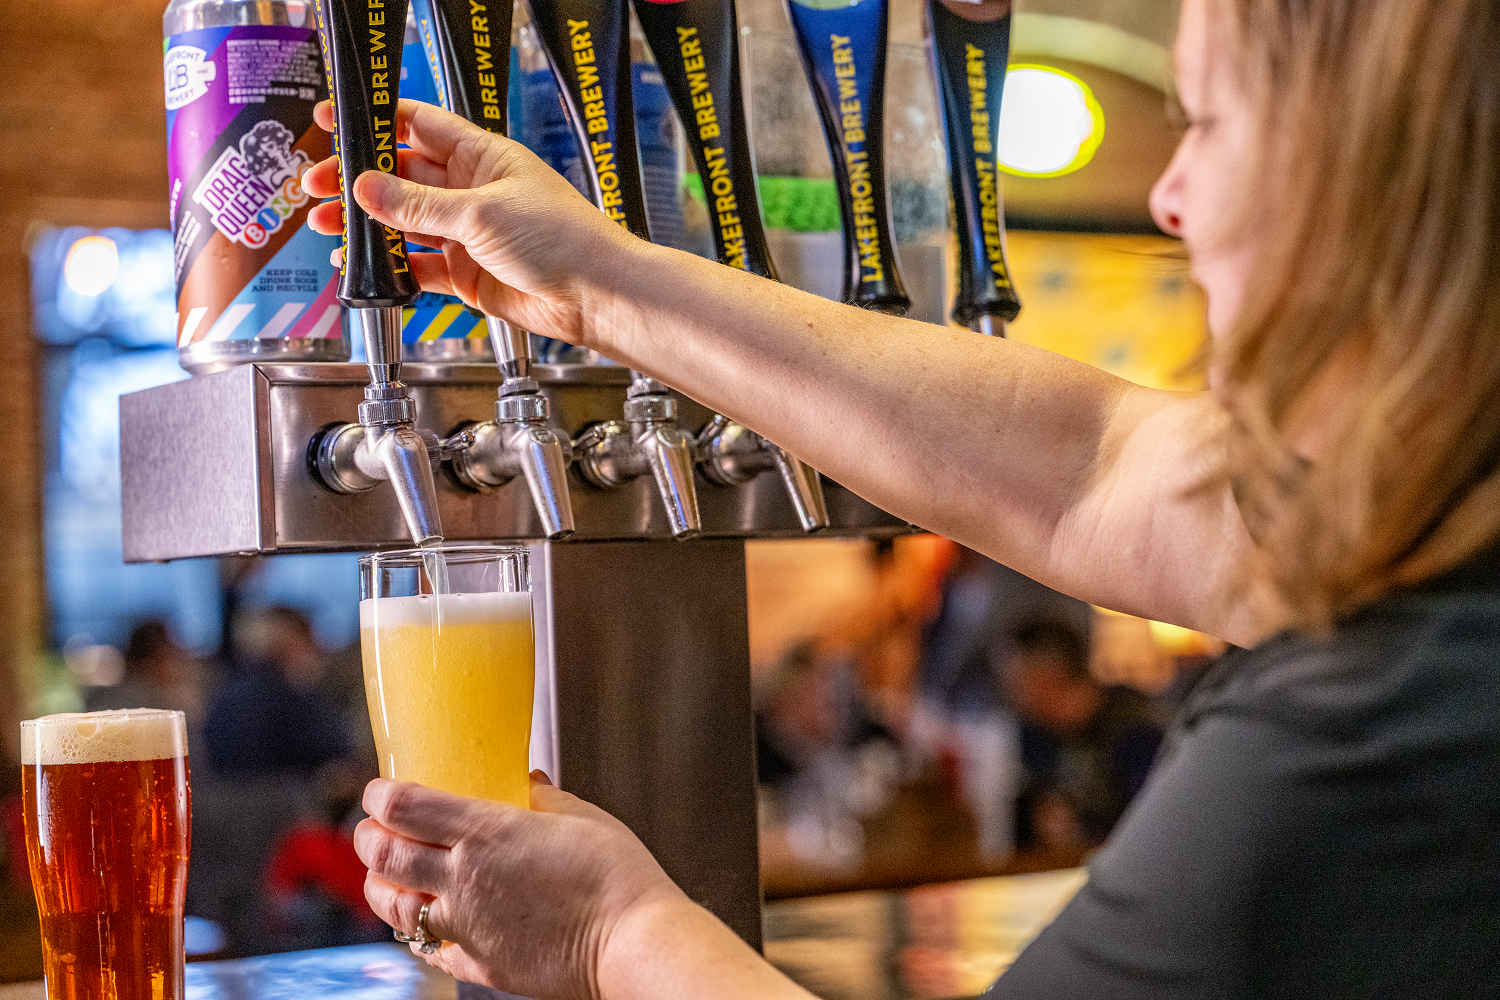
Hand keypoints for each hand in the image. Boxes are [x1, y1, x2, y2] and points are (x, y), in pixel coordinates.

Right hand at [302, 99, 639, 347]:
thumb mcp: (479, 212)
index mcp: (482, 156)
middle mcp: (472, 191)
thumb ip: (418, 205)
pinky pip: (419, 266)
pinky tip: (363, 266)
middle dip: (358, 180)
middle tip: (316, 184)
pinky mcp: (468, 273)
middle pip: (402, 176)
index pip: (418, 126)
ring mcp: (468, 233)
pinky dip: (390, 266)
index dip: (375, 122)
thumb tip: (365, 188)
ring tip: (327, 226)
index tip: (335, 120)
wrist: (595, 296)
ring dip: (367, 225)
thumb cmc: (563, 239)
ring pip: (405, 223)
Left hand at [354, 773, 685, 999]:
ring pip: (393, 908)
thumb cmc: (617, 875)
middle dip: (367, 837)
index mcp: (485, 832)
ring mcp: (467, 926)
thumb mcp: (582, 816)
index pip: (403, 807)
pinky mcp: (480, 962)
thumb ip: (543, 797)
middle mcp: (464, 879)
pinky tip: (431, 924)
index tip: (380, 790)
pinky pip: (432, 950)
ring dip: (380, 888)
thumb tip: (527, 782)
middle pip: (384, 855)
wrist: (632, 942)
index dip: (380, 795)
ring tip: (385, 877)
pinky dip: (423, 935)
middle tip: (370, 829)